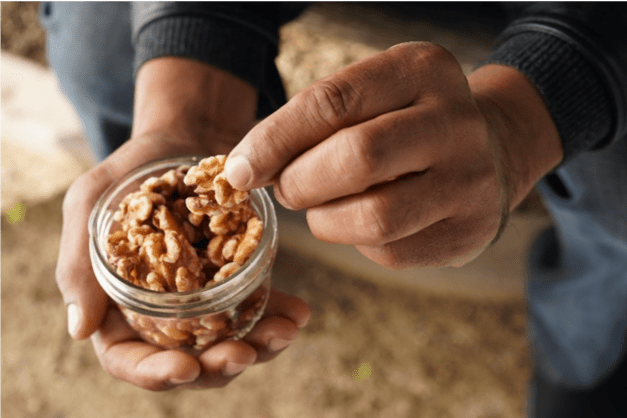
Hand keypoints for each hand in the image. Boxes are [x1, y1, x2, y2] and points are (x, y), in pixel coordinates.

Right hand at [55, 58, 310, 389]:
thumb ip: (78, 262)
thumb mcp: (91, 203)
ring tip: (283, 331)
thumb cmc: (131, 170)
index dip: (153, 372)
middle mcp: (160, 311)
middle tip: (245, 352)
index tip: (186, 366)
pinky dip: (276, 315)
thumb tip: (78, 330)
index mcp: (117, 304)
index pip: (128, 357)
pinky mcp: (235, 281)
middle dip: (217, 366)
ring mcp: (202, 299)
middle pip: (187, 360)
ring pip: (227, 343)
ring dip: (258, 347)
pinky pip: (256, 309)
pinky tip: (297, 312)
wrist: (182, 141)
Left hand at [225, 42, 562, 268]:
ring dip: (325, 220)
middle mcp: (455, 122)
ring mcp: (470, 181)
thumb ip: (313, 121)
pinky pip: (390, 252)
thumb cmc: (406, 121)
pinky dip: (357, 241)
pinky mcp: (469, 232)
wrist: (491, 149)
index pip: (332, 101)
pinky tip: (360, 221)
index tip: (239, 169)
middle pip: (356, 158)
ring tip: (321, 208)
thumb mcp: (371, 96)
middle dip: (301, 182)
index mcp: (421, 70)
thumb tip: (248, 168)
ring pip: (374, 216)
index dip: (274, 139)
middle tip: (286, 189)